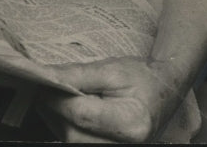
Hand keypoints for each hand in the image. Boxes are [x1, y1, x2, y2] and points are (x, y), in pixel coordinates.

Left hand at [39, 56, 185, 142]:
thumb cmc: (142, 76)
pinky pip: (79, 143)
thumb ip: (78, 75)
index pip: (82, 114)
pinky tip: (64, 110)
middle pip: (73, 134)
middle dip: (53, 111)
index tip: (41, 82)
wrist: (165, 90)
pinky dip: (67, 127)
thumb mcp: (112, 69)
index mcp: (130, 123)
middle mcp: (125, 146)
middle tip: (41, 88)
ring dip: (57, 120)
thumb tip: (46, 77)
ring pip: (72, 142)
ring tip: (51, 96)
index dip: (57, 100)